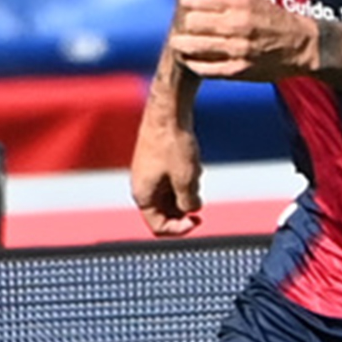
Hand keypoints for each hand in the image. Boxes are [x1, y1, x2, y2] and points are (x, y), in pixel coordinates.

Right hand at [130, 108, 203, 236]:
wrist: (168, 112)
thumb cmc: (173, 143)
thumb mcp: (186, 179)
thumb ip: (188, 202)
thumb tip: (192, 209)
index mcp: (143, 195)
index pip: (159, 227)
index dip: (180, 229)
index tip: (198, 220)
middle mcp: (143, 188)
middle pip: (167, 213)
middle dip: (186, 205)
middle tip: (197, 190)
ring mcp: (150, 175)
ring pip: (174, 196)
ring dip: (189, 190)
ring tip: (193, 170)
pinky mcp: (159, 165)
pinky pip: (175, 181)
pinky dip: (187, 177)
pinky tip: (193, 162)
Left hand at [170, 0, 315, 82]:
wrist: (303, 46)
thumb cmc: (276, 20)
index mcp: (243, 2)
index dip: (190, 0)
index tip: (187, 3)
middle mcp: (239, 24)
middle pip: (193, 21)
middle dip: (186, 22)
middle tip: (185, 25)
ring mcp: (238, 49)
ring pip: (195, 45)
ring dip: (183, 43)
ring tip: (178, 43)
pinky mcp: (238, 70)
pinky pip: (205, 68)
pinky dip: (194, 63)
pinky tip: (191, 59)